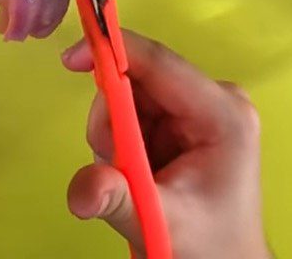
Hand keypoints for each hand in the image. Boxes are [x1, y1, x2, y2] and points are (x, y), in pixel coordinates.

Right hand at [62, 31, 270, 258]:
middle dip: (112, 118)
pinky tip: (135, 169)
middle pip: (139, 79)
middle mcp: (214, 98)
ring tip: (129, 178)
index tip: (69, 58)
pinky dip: (121, 138)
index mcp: (222, 112)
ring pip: (131, 94)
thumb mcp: (162, 223)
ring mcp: (199, 105)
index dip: (113, 52)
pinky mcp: (184, 116)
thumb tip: (82, 189)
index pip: (159, 63)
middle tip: (112, 163)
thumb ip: (119, 199)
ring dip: (114, 133)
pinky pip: (134, 108)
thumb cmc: (208, 246)